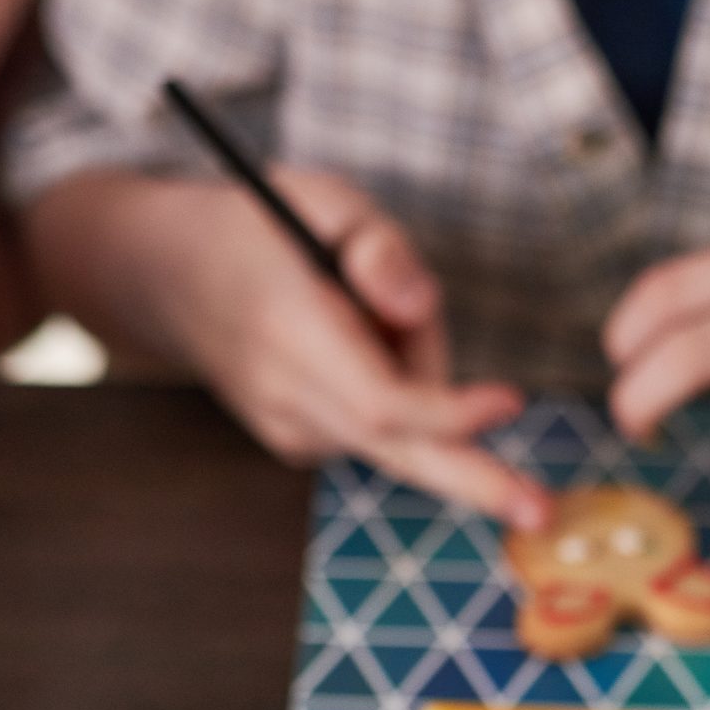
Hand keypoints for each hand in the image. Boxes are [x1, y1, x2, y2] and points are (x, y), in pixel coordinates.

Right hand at [111, 168, 547, 526]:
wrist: (169, 277)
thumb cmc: (257, 226)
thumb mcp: (317, 198)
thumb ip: (376, 245)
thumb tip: (420, 307)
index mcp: (290, 334)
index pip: (382, 401)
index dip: (450, 412)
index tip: (510, 400)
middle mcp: (287, 398)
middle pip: (396, 452)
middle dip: (475, 482)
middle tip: (540, 511)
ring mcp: (290, 431)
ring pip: (397, 429)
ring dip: (420, 377)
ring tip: (364, 306)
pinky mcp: (299, 443)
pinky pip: (377, 427)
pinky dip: (394, 388)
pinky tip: (350, 340)